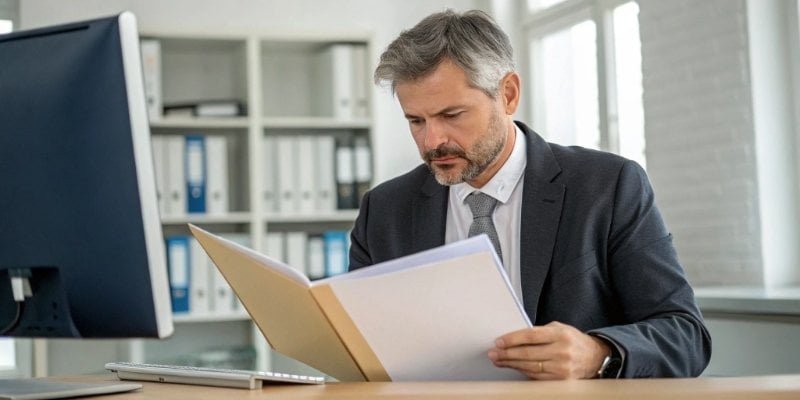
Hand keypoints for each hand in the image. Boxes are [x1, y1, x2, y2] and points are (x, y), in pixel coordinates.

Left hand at [488, 321, 610, 379]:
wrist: (595, 357)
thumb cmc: (573, 341)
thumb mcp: (559, 328)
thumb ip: (539, 332)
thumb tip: (514, 338)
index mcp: (560, 334)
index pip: (531, 336)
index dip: (512, 339)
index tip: (498, 341)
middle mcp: (562, 351)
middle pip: (527, 353)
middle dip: (507, 353)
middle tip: (493, 353)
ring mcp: (562, 368)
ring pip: (530, 366)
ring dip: (511, 364)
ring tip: (498, 360)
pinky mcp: (561, 381)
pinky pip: (536, 377)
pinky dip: (522, 372)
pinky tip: (513, 367)